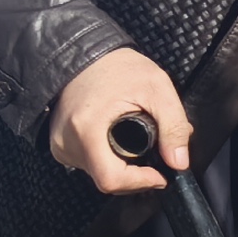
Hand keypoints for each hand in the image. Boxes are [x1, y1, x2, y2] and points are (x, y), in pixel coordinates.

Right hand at [50, 51, 190, 190]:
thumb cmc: (116, 66)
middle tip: (153, 149)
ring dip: (123, 165)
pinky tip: (116, 139)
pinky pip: (89, 164)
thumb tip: (178, 162)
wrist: (82, 54)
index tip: (159, 175)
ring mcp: (60, 146)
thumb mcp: (156, 88)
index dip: (140, 182)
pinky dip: (108, 158)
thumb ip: (173, 126)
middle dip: (136, 173)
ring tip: (134, 137)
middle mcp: (67, 142)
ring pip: (99, 173)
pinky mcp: (59, 146)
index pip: (111, 179)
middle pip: (108, 179)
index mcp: (86, 129)